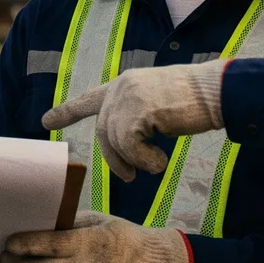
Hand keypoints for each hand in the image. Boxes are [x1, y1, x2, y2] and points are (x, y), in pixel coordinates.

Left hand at [39, 60, 225, 179]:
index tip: (45, 120)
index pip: (89, 98)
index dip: (67, 111)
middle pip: (102, 131)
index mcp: (124, 84)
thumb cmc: (195, 101)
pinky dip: (144, 161)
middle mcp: (122, 88)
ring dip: (132, 162)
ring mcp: (129, 97)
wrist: (218, 90)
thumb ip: (137, 114)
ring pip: (115, 142)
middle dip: (112, 159)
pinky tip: (160, 161)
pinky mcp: (140, 111)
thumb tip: (124, 143)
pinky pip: (130, 146)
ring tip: (153, 166)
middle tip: (126, 177)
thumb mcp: (158, 102)